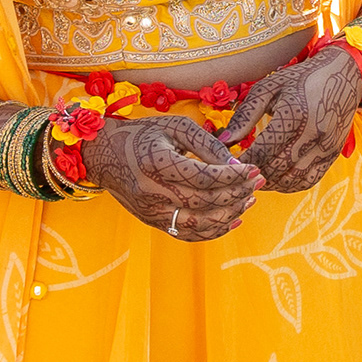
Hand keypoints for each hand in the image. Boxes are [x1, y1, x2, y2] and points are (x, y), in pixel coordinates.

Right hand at [87, 112, 260, 239]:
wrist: (103, 155)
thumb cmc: (143, 135)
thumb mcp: (175, 127)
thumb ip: (207, 144)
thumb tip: (237, 165)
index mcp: (157, 163)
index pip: (205, 177)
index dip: (234, 176)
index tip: (253, 169)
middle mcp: (152, 191)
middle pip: (205, 202)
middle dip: (237, 194)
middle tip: (258, 182)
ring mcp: (151, 211)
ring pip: (199, 223)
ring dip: (230, 214)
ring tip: (249, 199)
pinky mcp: (152, 222)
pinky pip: (188, 234)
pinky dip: (214, 230)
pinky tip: (233, 219)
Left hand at [224, 43, 361, 192]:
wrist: (343, 74)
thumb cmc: (300, 78)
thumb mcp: (269, 88)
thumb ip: (245, 115)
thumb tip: (224, 141)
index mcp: (293, 115)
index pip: (261, 152)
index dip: (242, 162)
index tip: (228, 162)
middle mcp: (312, 135)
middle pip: (275, 170)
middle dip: (253, 174)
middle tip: (239, 171)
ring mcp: (324, 147)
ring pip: (291, 180)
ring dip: (270, 183)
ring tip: (256, 174)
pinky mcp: (332, 154)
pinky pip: (308, 180)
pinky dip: (289, 184)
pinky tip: (277, 176)